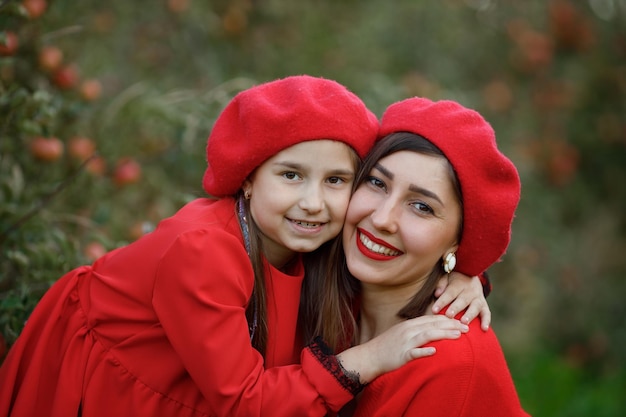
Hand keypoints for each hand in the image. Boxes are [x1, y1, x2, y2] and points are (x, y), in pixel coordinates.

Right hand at [336, 316, 468, 383]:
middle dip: (451, 325)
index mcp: (410, 325)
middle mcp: (408, 330)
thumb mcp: (402, 333)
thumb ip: (416, 330)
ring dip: (444, 334)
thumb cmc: (387, 346)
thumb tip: (431, 329)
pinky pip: (414, 352)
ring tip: (458, 336)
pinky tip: (435, 352)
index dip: (448, 319)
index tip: (462, 321)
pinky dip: (424, 351)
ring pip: (427, 335)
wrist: (370, 355)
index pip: (432, 319)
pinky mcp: (401, 355)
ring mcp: (405, 342)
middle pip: (433, 325)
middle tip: (467, 327)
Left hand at [432, 272, 490, 330]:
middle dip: (456, 308)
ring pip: (475, 306)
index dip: (442, 301)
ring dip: (470, 314)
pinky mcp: (484, 305)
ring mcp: (478, 298)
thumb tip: (437, 293)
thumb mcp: (446, 277)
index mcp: (459, 284)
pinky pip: (487, 313)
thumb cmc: (453, 280)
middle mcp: (470, 291)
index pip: (450, 293)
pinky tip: (484, 329)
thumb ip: (441, 284)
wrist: (471, 274)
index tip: (434, 310)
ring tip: (464, 322)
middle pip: (462, 300)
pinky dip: (486, 321)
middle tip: (449, 315)